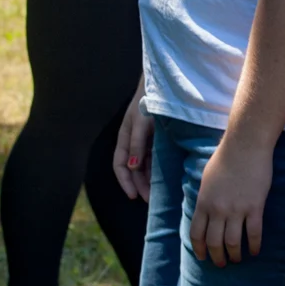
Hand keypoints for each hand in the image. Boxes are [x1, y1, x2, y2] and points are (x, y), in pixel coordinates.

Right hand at [114, 85, 153, 200]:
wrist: (163, 85)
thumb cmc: (148, 101)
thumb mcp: (140, 123)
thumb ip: (137, 144)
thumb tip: (133, 167)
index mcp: (124, 138)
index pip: (120, 165)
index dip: (125, 182)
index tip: (134, 196)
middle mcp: (133, 142)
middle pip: (133, 169)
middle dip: (139, 185)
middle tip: (149, 200)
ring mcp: (145, 141)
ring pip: (144, 166)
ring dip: (148, 180)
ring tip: (156, 194)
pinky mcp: (157, 140)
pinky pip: (154, 159)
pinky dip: (156, 170)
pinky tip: (164, 179)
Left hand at [190, 135, 272, 265]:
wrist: (245, 145)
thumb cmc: (226, 158)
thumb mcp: (207, 179)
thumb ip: (206, 198)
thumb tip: (205, 211)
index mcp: (203, 203)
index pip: (196, 234)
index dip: (199, 249)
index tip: (203, 257)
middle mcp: (217, 210)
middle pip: (214, 242)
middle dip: (217, 257)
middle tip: (222, 263)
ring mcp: (236, 210)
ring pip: (233, 243)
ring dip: (235, 255)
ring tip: (238, 259)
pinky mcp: (254, 207)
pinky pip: (254, 233)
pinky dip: (254, 246)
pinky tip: (255, 251)